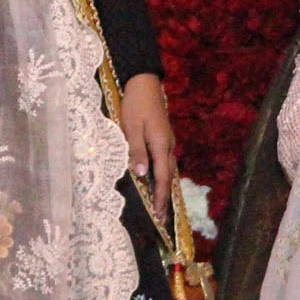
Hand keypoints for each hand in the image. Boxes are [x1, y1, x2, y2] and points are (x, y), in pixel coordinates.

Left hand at [119, 72, 177, 215]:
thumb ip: (137, 150)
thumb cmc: (135, 103)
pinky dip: (163, 175)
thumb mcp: (131, 126)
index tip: (158, 215)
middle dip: (164, 197)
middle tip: (161, 218)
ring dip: (164, 187)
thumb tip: (143, 174)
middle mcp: (168, 145)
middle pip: (168, 176)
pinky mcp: (164, 137)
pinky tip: (157, 180)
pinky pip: (166, 161)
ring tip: (160, 204)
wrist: (144, 82)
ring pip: (168, 169)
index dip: (159, 197)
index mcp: (160, 144)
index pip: (161, 177)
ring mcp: (167, 141)